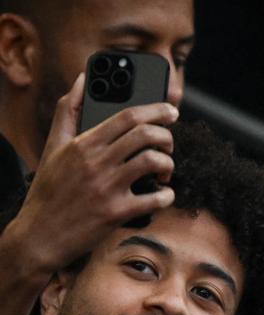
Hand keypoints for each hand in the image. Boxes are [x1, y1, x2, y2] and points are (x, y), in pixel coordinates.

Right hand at [3, 73, 178, 277]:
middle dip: (167, 136)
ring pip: (152, 161)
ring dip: (168, 164)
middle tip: (168, 145)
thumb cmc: (49, 189)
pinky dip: (166, 195)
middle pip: (145, 135)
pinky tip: (162, 195)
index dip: (156, 109)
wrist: (39, 235)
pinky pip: (155, 199)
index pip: (127, 116)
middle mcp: (96, 162)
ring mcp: (107, 187)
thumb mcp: (53, 147)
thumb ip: (68, 110)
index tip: (172, 111)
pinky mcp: (116, 213)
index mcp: (83, 143)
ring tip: (164, 171)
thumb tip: (81, 79)